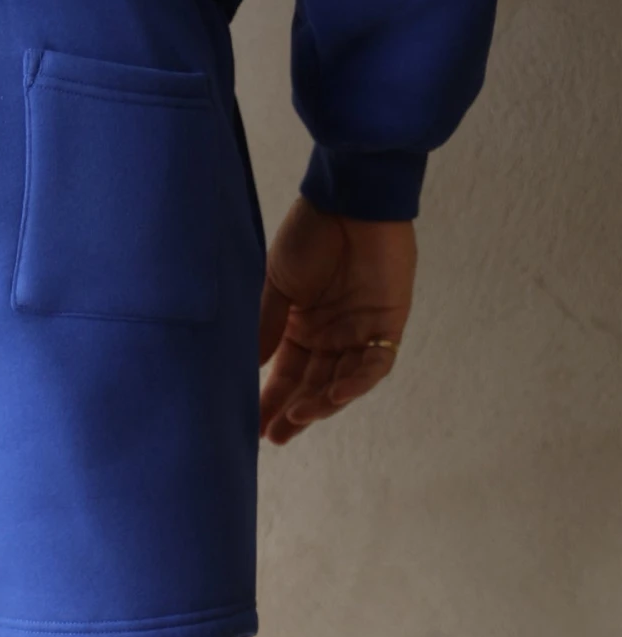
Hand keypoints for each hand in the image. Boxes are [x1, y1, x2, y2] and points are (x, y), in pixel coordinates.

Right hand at [258, 197, 415, 444]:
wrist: (349, 199)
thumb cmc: (310, 235)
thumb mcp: (277, 287)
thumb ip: (267, 329)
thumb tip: (249, 371)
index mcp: (301, 327)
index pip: (285, 375)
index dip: (271, 401)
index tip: (253, 428)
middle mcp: (330, 336)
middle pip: (312, 386)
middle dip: (294, 413)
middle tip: (275, 437)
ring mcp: (359, 332)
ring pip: (342, 382)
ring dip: (321, 403)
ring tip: (297, 418)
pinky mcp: (386, 325)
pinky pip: (375, 365)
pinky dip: (356, 383)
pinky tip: (333, 397)